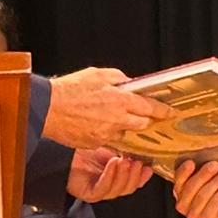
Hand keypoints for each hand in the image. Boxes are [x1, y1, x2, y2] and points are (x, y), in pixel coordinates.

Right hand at [45, 67, 173, 148]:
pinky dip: (107, 133)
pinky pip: (108, 140)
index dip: (163, 111)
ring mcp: (107, 134)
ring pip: (125, 133)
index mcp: (120, 100)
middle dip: (144, 120)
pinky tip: (97, 124)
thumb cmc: (69, 89)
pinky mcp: (95, 143)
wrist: (47, 108)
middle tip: (141, 114)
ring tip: (111, 117)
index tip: (170, 112)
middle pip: (142, 124)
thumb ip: (118, 79)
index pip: (150, 107)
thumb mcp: (97, 74)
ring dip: (123, 127)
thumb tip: (129, 83)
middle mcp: (117, 119)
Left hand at [69, 148, 152, 201]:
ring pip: (117, 190)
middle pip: (127, 188)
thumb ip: (127, 154)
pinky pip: (103, 188)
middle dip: (134, 175)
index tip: (149, 167)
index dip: (142, 177)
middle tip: (137, 162)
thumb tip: (145, 152)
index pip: (134, 183)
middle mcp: (110, 188)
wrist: (66, 152)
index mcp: (117, 180)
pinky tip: (113, 163)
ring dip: (123, 175)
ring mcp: (100, 193)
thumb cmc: (87, 151)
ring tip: (125, 161)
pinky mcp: (89, 194)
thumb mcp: (112, 150)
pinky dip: (110, 175)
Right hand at [173, 160, 217, 217]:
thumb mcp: (209, 179)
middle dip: (204, 174)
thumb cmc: (217, 194)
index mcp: (179, 192)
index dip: (183, 172)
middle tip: (215, 164)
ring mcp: (193, 215)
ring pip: (203, 194)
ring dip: (217, 180)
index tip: (191, 162)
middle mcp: (182, 205)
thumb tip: (210, 157)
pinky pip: (214, 202)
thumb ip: (205, 170)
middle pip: (191, 187)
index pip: (178, 180)